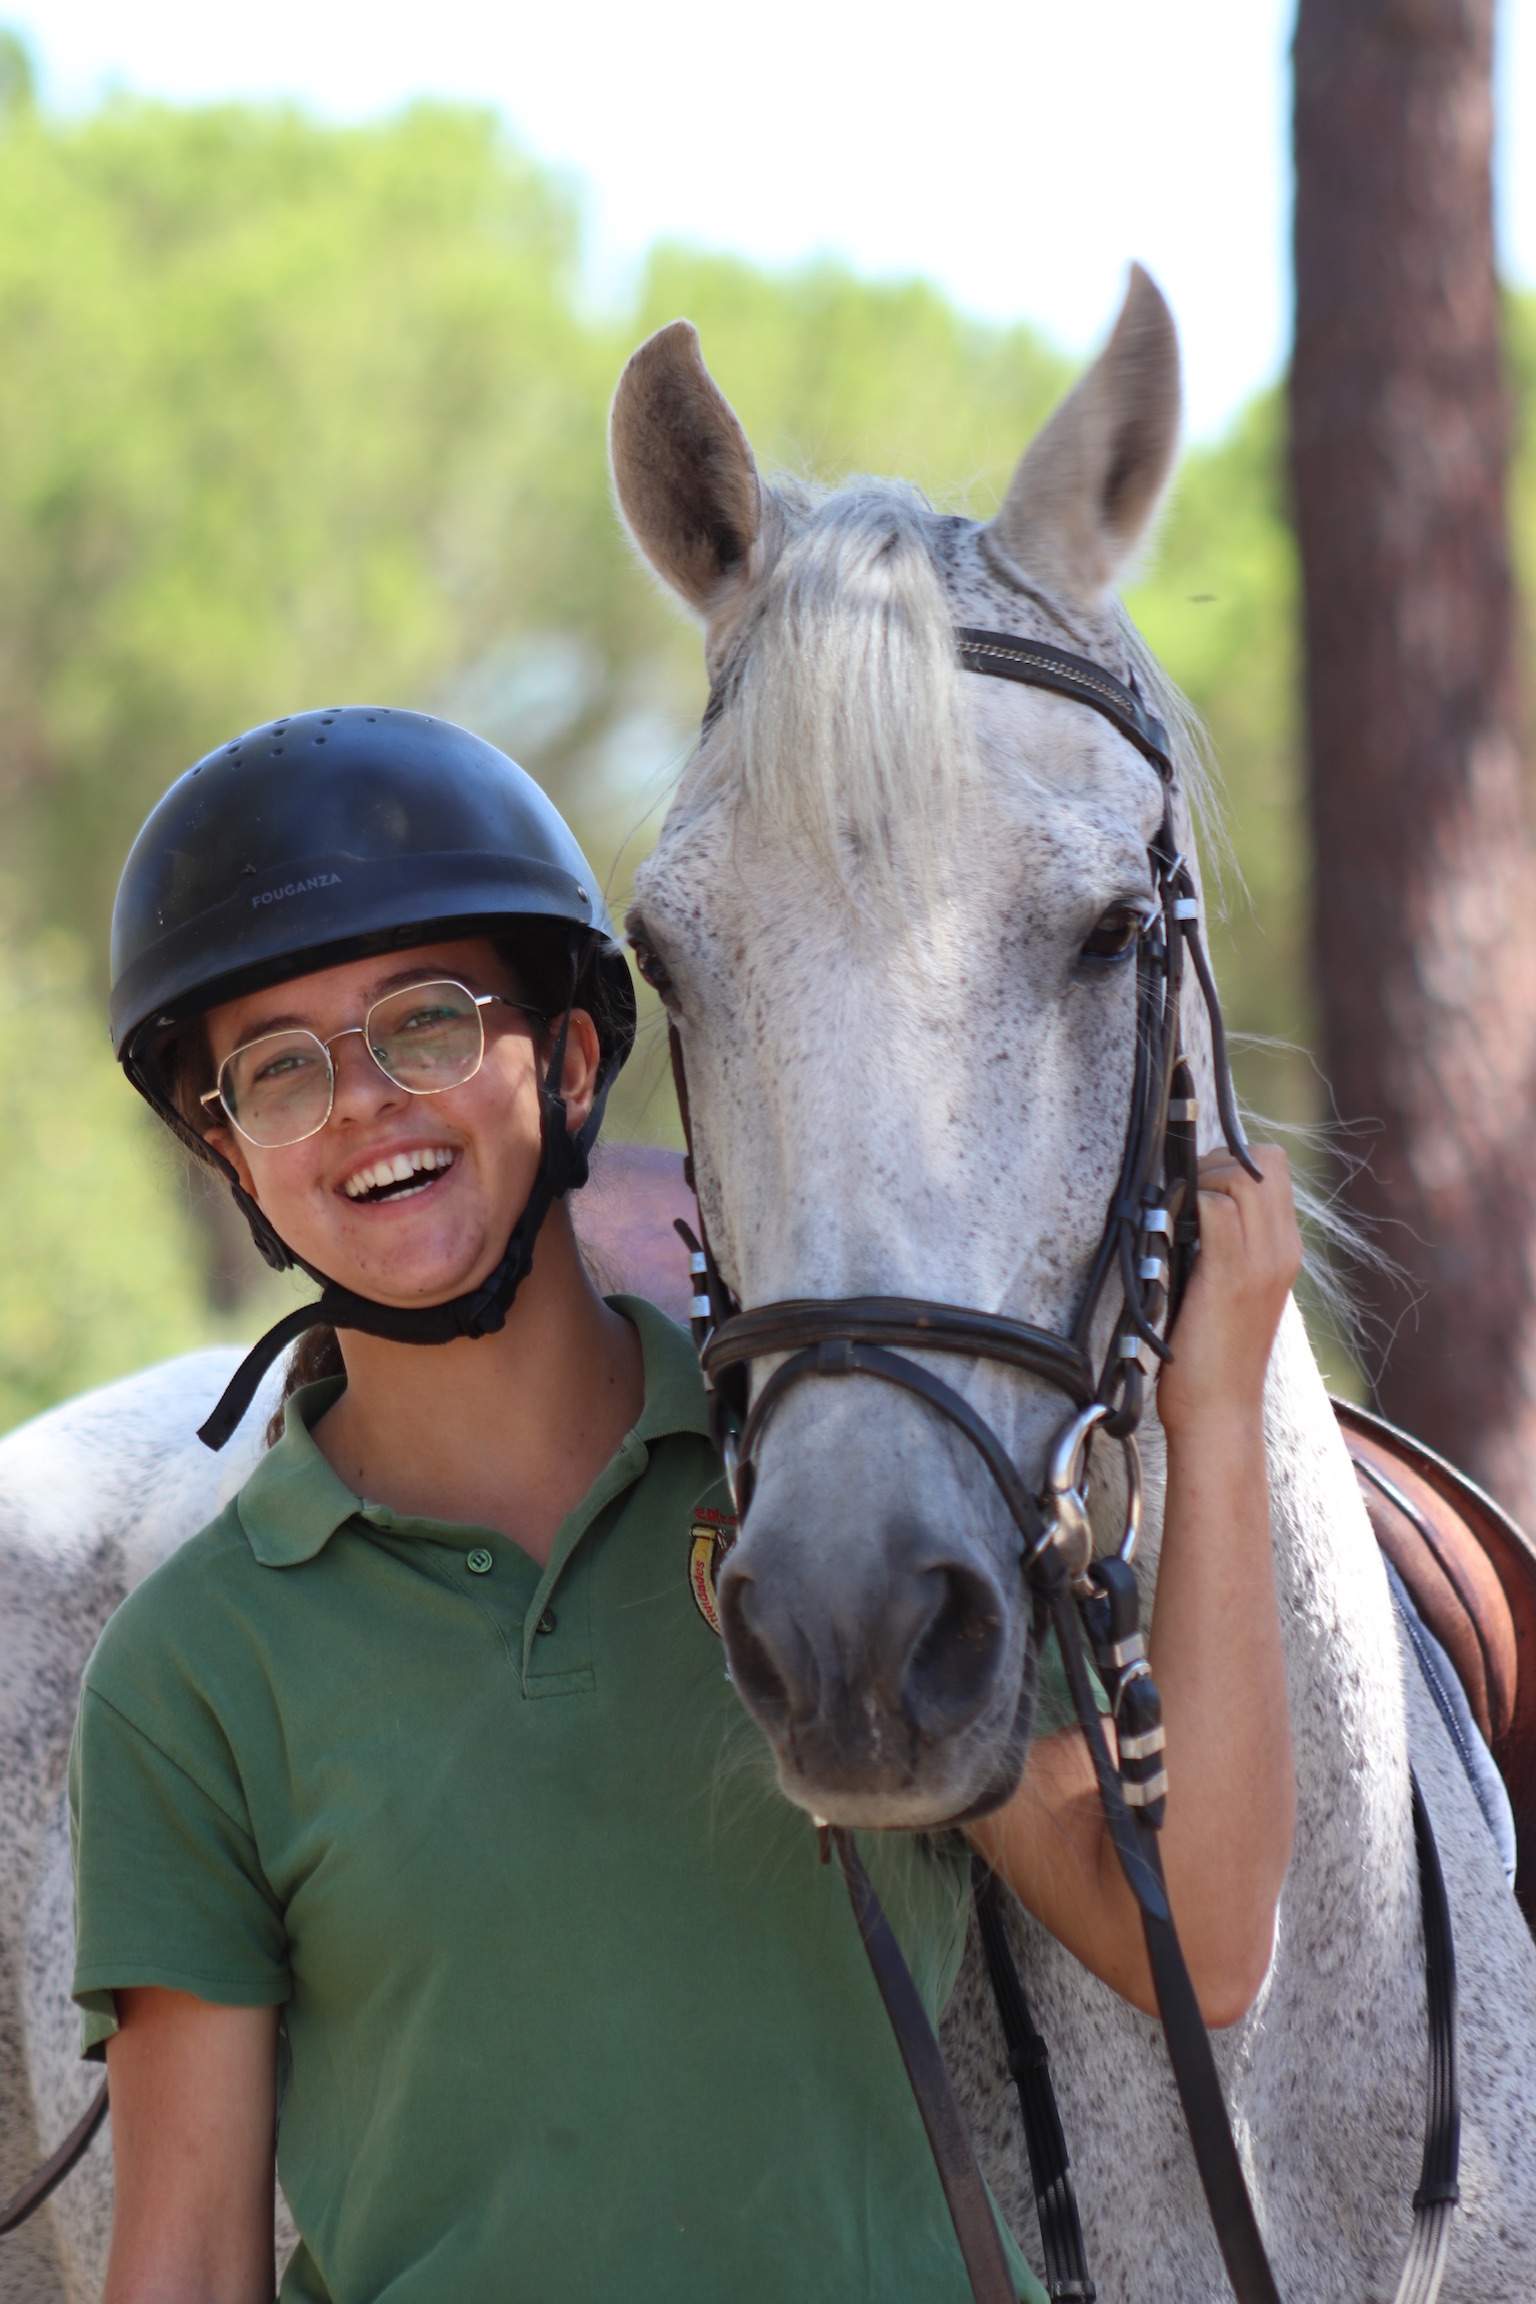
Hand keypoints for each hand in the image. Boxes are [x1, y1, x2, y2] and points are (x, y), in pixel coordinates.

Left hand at [1156, 1145, 1301, 1438]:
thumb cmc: (1212, 1353)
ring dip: (1200, 1183)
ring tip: (1178, 1218)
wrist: (1220, 1410)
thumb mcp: (1229, 1287)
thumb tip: (1188, 1204)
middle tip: (1186, 1197)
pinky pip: (1215, 1210)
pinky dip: (1189, 1207)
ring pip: (1239, 1175)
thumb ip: (1223, 1244)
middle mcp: (1281, 1249)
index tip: (1198, 1187)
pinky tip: (1170, 1235)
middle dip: (1216, 1162)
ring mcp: (1261, 1261)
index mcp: (1284, 1249)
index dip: (1231, 1161)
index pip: (1272, 1167)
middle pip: (1263, 1160)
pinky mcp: (1231, 1276)